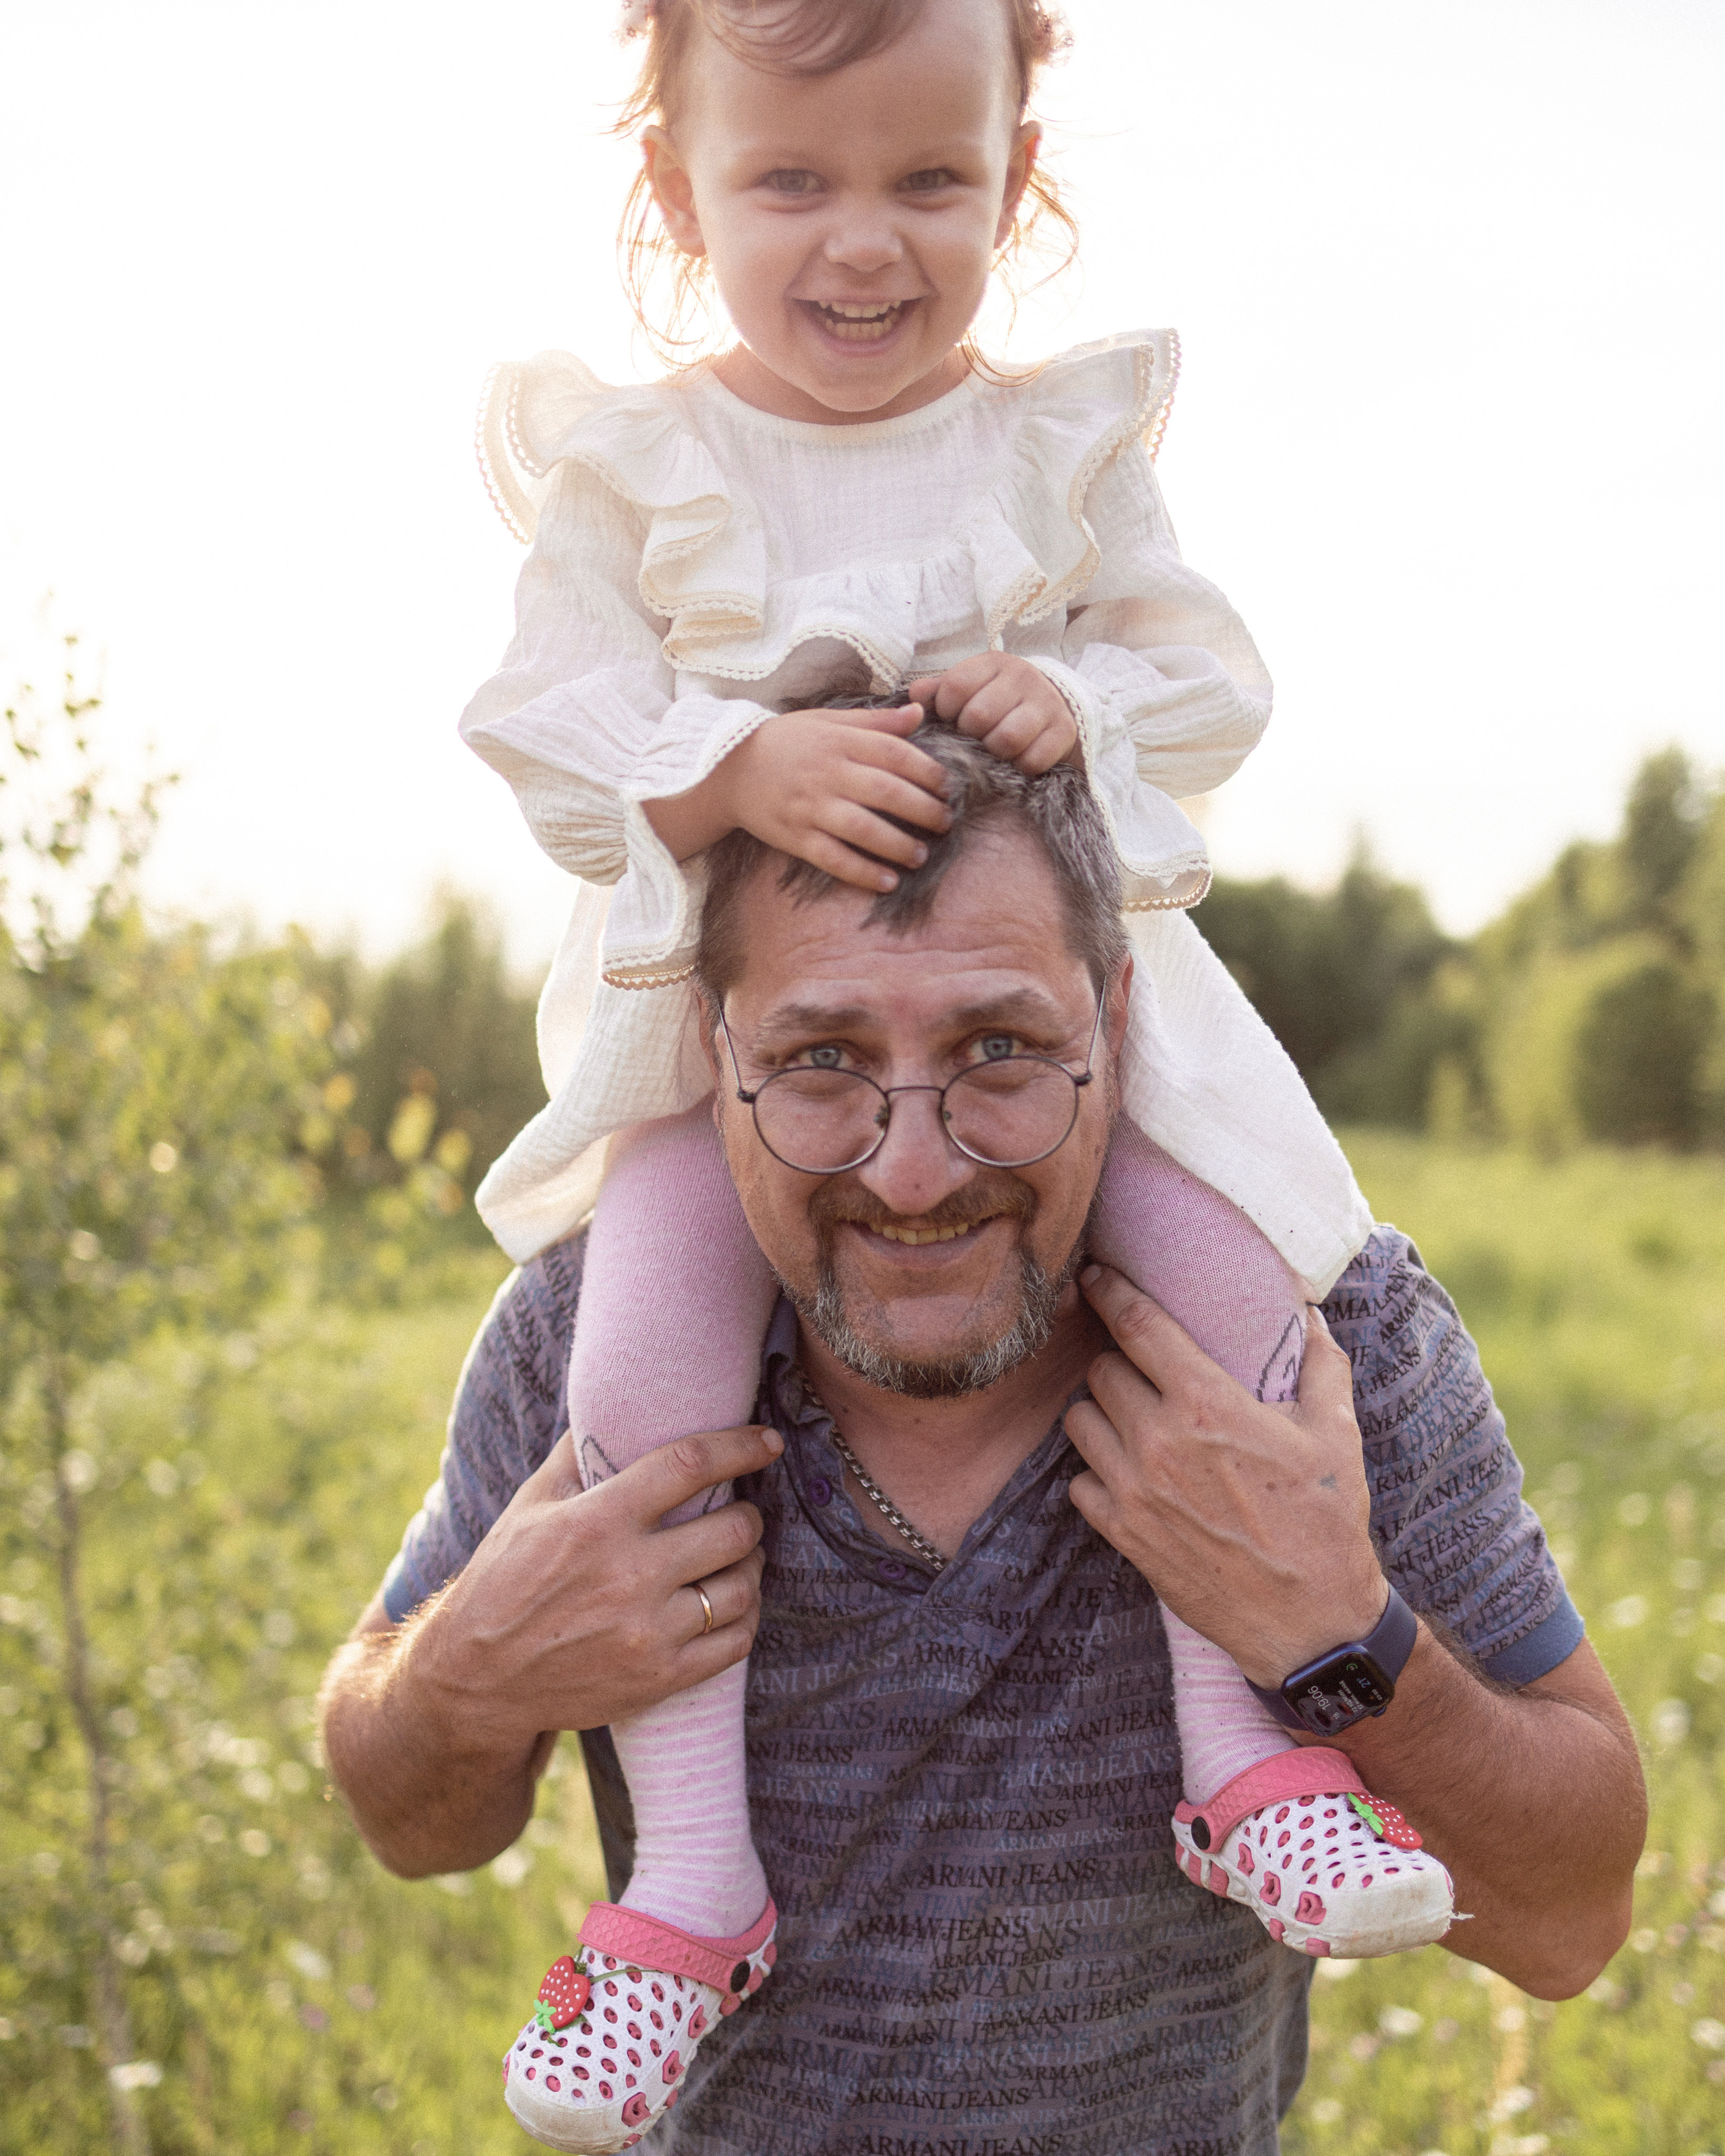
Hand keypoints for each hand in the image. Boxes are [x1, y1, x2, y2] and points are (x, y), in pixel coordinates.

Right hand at [406, 1422, 780, 1753]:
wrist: (474, 1679)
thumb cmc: (503, 1579)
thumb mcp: (530, 1506)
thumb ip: (575, 1454)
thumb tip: (612, 1404)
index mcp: (597, 1522)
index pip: (690, 1466)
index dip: (740, 1447)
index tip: (766, 1442)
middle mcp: (628, 1576)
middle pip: (733, 1530)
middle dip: (749, 1515)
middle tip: (742, 1511)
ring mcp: (647, 1632)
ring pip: (741, 1588)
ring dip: (751, 1565)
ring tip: (739, 1557)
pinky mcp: (658, 1678)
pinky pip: (734, 1642)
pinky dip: (745, 1617)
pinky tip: (732, 1604)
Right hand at [717, 704, 951, 893]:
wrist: (728, 769)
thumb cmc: (786, 742)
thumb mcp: (827, 721)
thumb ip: (875, 721)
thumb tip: (919, 712)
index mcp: (839, 742)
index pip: (894, 754)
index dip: (927, 771)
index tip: (948, 787)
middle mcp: (826, 774)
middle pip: (885, 792)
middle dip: (923, 810)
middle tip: (946, 823)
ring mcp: (810, 808)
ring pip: (862, 829)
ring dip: (897, 845)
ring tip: (921, 855)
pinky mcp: (795, 837)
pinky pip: (833, 859)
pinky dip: (862, 873)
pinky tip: (887, 882)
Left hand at [906, 654, 1078, 774]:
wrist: (1052, 705)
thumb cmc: (997, 699)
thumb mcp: (969, 687)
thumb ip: (938, 690)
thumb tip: (915, 696)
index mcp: (993, 662)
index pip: (956, 685)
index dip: (946, 709)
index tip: (951, 717)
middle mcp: (1023, 676)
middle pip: (979, 716)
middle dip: (969, 735)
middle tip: (973, 738)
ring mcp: (1047, 703)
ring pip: (1007, 739)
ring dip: (994, 753)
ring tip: (993, 750)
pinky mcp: (1065, 730)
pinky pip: (1033, 759)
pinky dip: (1020, 766)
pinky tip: (1017, 759)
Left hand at [1063, 1269, 1386, 1687]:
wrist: (1311, 1623)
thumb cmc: (1326, 1523)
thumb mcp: (1337, 1433)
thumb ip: (1321, 1364)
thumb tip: (1311, 1316)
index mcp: (1207, 1404)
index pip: (1135, 1326)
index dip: (1108, 1290)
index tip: (1093, 1275)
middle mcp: (1159, 1441)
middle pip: (1101, 1371)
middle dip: (1120, 1364)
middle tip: (1145, 1372)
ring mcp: (1134, 1490)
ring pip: (1080, 1421)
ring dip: (1101, 1414)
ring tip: (1133, 1419)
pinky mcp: (1122, 1533)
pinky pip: (1078, 1481)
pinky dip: (1095, 1471)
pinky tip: (1128, 1472)